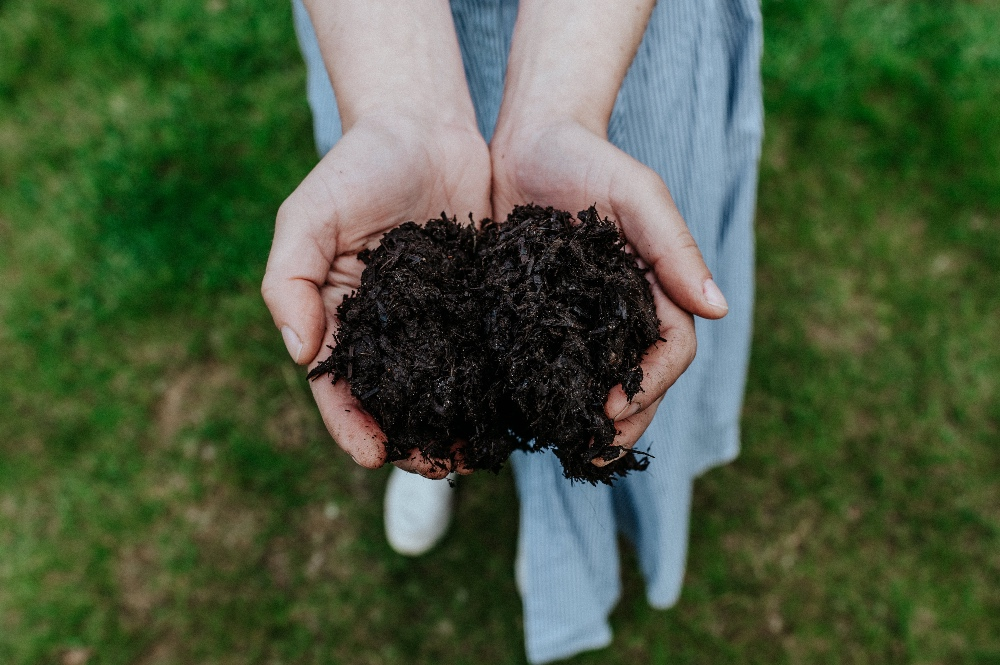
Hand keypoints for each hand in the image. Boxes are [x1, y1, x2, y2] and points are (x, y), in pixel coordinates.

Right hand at [262, 113, 490, 477]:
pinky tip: (511, 410)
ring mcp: (437, 322)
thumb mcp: (309, 215)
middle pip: (395, 401)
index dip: (351, 425)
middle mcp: (389, 330)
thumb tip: (298, 352)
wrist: (424, 128)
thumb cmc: (357, 168)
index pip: (338, 386)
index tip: (374, 456)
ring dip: (455, 427)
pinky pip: (485, 355)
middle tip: (438, 467)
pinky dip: (494, 387)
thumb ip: (290, 280)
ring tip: (477, 455)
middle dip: (411, 440)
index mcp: (342, 318)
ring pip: (443, 390)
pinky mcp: (479, 306)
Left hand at [490, 119, 729, 463]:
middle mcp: (624, 309)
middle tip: (595, 451)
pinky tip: (535, 416)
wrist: (530, 141)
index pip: (672, 349)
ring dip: (593, 420)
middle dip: (628, 420)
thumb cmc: (588, 160)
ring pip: (602, 380)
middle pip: (642, 378)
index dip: (651, 384)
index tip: (614, 407)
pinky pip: (556, 363)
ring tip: (572, 450)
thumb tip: (718, 308)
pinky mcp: (543, 314)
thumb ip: (674, 247)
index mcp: (655, 288)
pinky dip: (553, 393)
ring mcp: (584, 316)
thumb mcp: (636, 195)